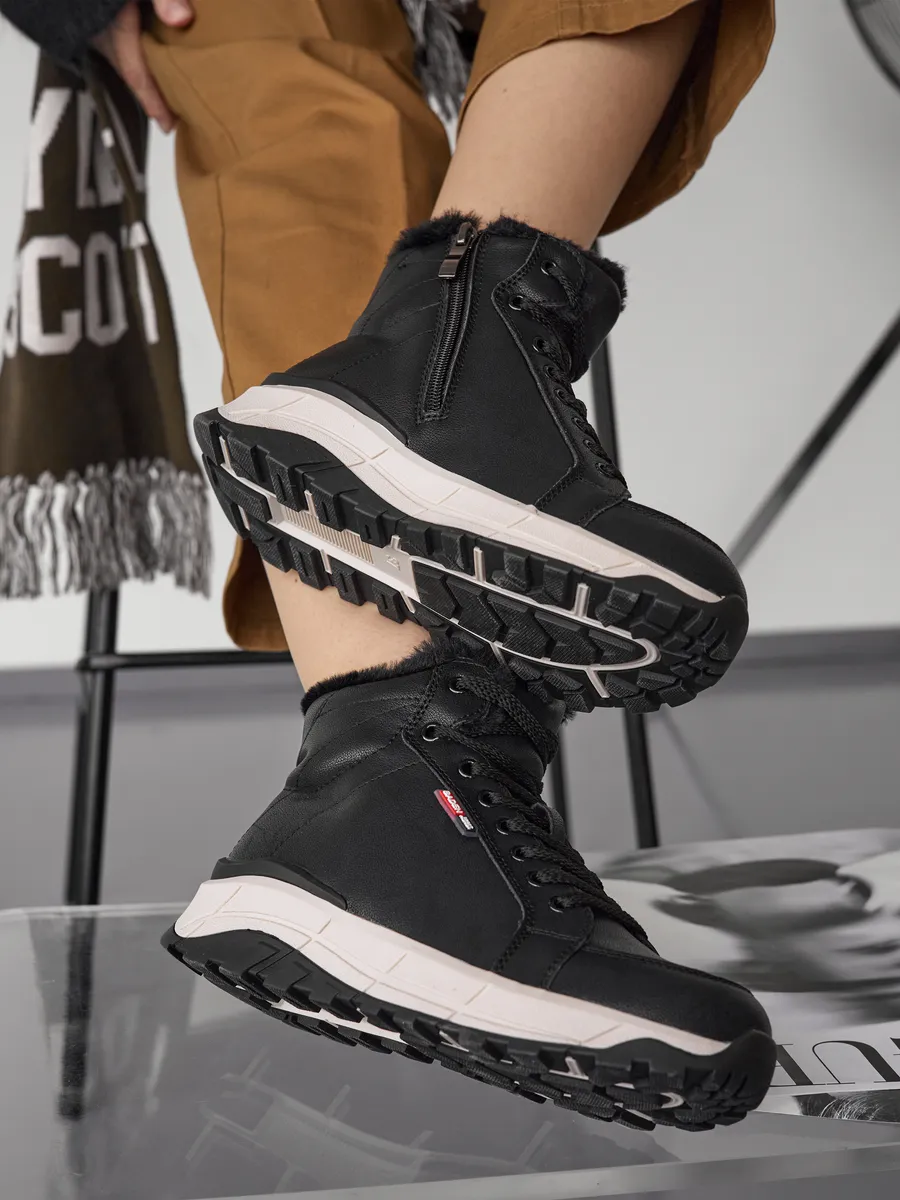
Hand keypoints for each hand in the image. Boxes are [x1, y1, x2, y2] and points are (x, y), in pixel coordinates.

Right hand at [93, 0, 193, 132]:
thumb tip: (182, 19)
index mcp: (115, 32)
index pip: (138, 76)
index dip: (155, 104)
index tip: (169, 126)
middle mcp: (101, 35)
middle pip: (131, 72)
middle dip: (152, 93)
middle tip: (173, 114)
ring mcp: (93, 27)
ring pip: (122, 57)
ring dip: (142, 73)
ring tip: (164, 89)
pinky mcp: (91, 18)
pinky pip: (115, 42)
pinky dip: (133, 53)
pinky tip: (147, 53)